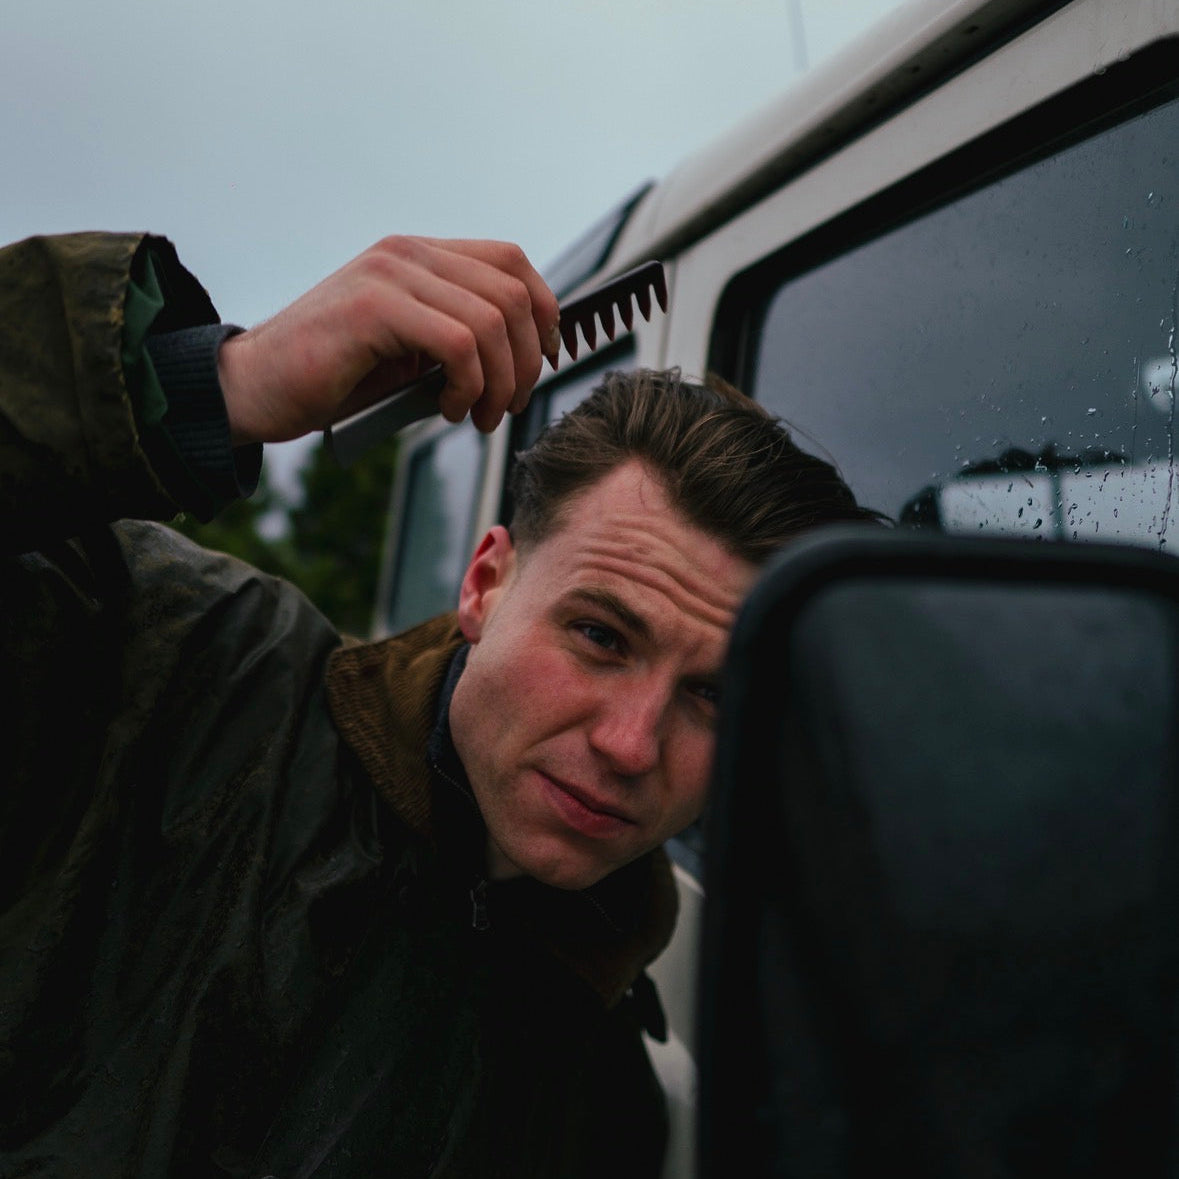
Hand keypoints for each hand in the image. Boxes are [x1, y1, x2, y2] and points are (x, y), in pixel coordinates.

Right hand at [217, 236, 559, 443]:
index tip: (546, 361)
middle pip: (514, 294)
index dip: (546, 312)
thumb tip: (524, 360)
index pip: (512, 263)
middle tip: (507, 407)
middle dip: (528, 361)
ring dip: (499, 383)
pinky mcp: (373, 307)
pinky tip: (448, 410)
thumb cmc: (330, 377)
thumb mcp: (409, 351)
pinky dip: (469, 387)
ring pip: (493, 322)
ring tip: (478, 416)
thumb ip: (457, 339)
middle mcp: (406, 253)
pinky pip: (459, 345)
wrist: (253, 389)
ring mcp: (389, 275)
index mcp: (418, 256)